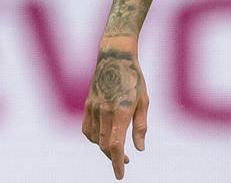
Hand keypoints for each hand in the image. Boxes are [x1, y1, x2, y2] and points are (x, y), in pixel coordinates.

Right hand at [82, 48, 148, 179]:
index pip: (115, 145)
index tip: (120, 175)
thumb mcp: (144, 101)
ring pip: (95, 139)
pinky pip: (87, 130)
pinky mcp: (87, 105)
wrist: (115, 59)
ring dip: (105, 148)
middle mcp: (104, 111)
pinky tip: (102, 138)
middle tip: (125, 161)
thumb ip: (140, 126)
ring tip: (117, 149)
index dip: (117, 162)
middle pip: (105, 145)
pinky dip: (93, 139)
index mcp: (121, 111)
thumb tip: (139, 149)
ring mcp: (93, 108)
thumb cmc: (134, 79)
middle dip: (114, 157)